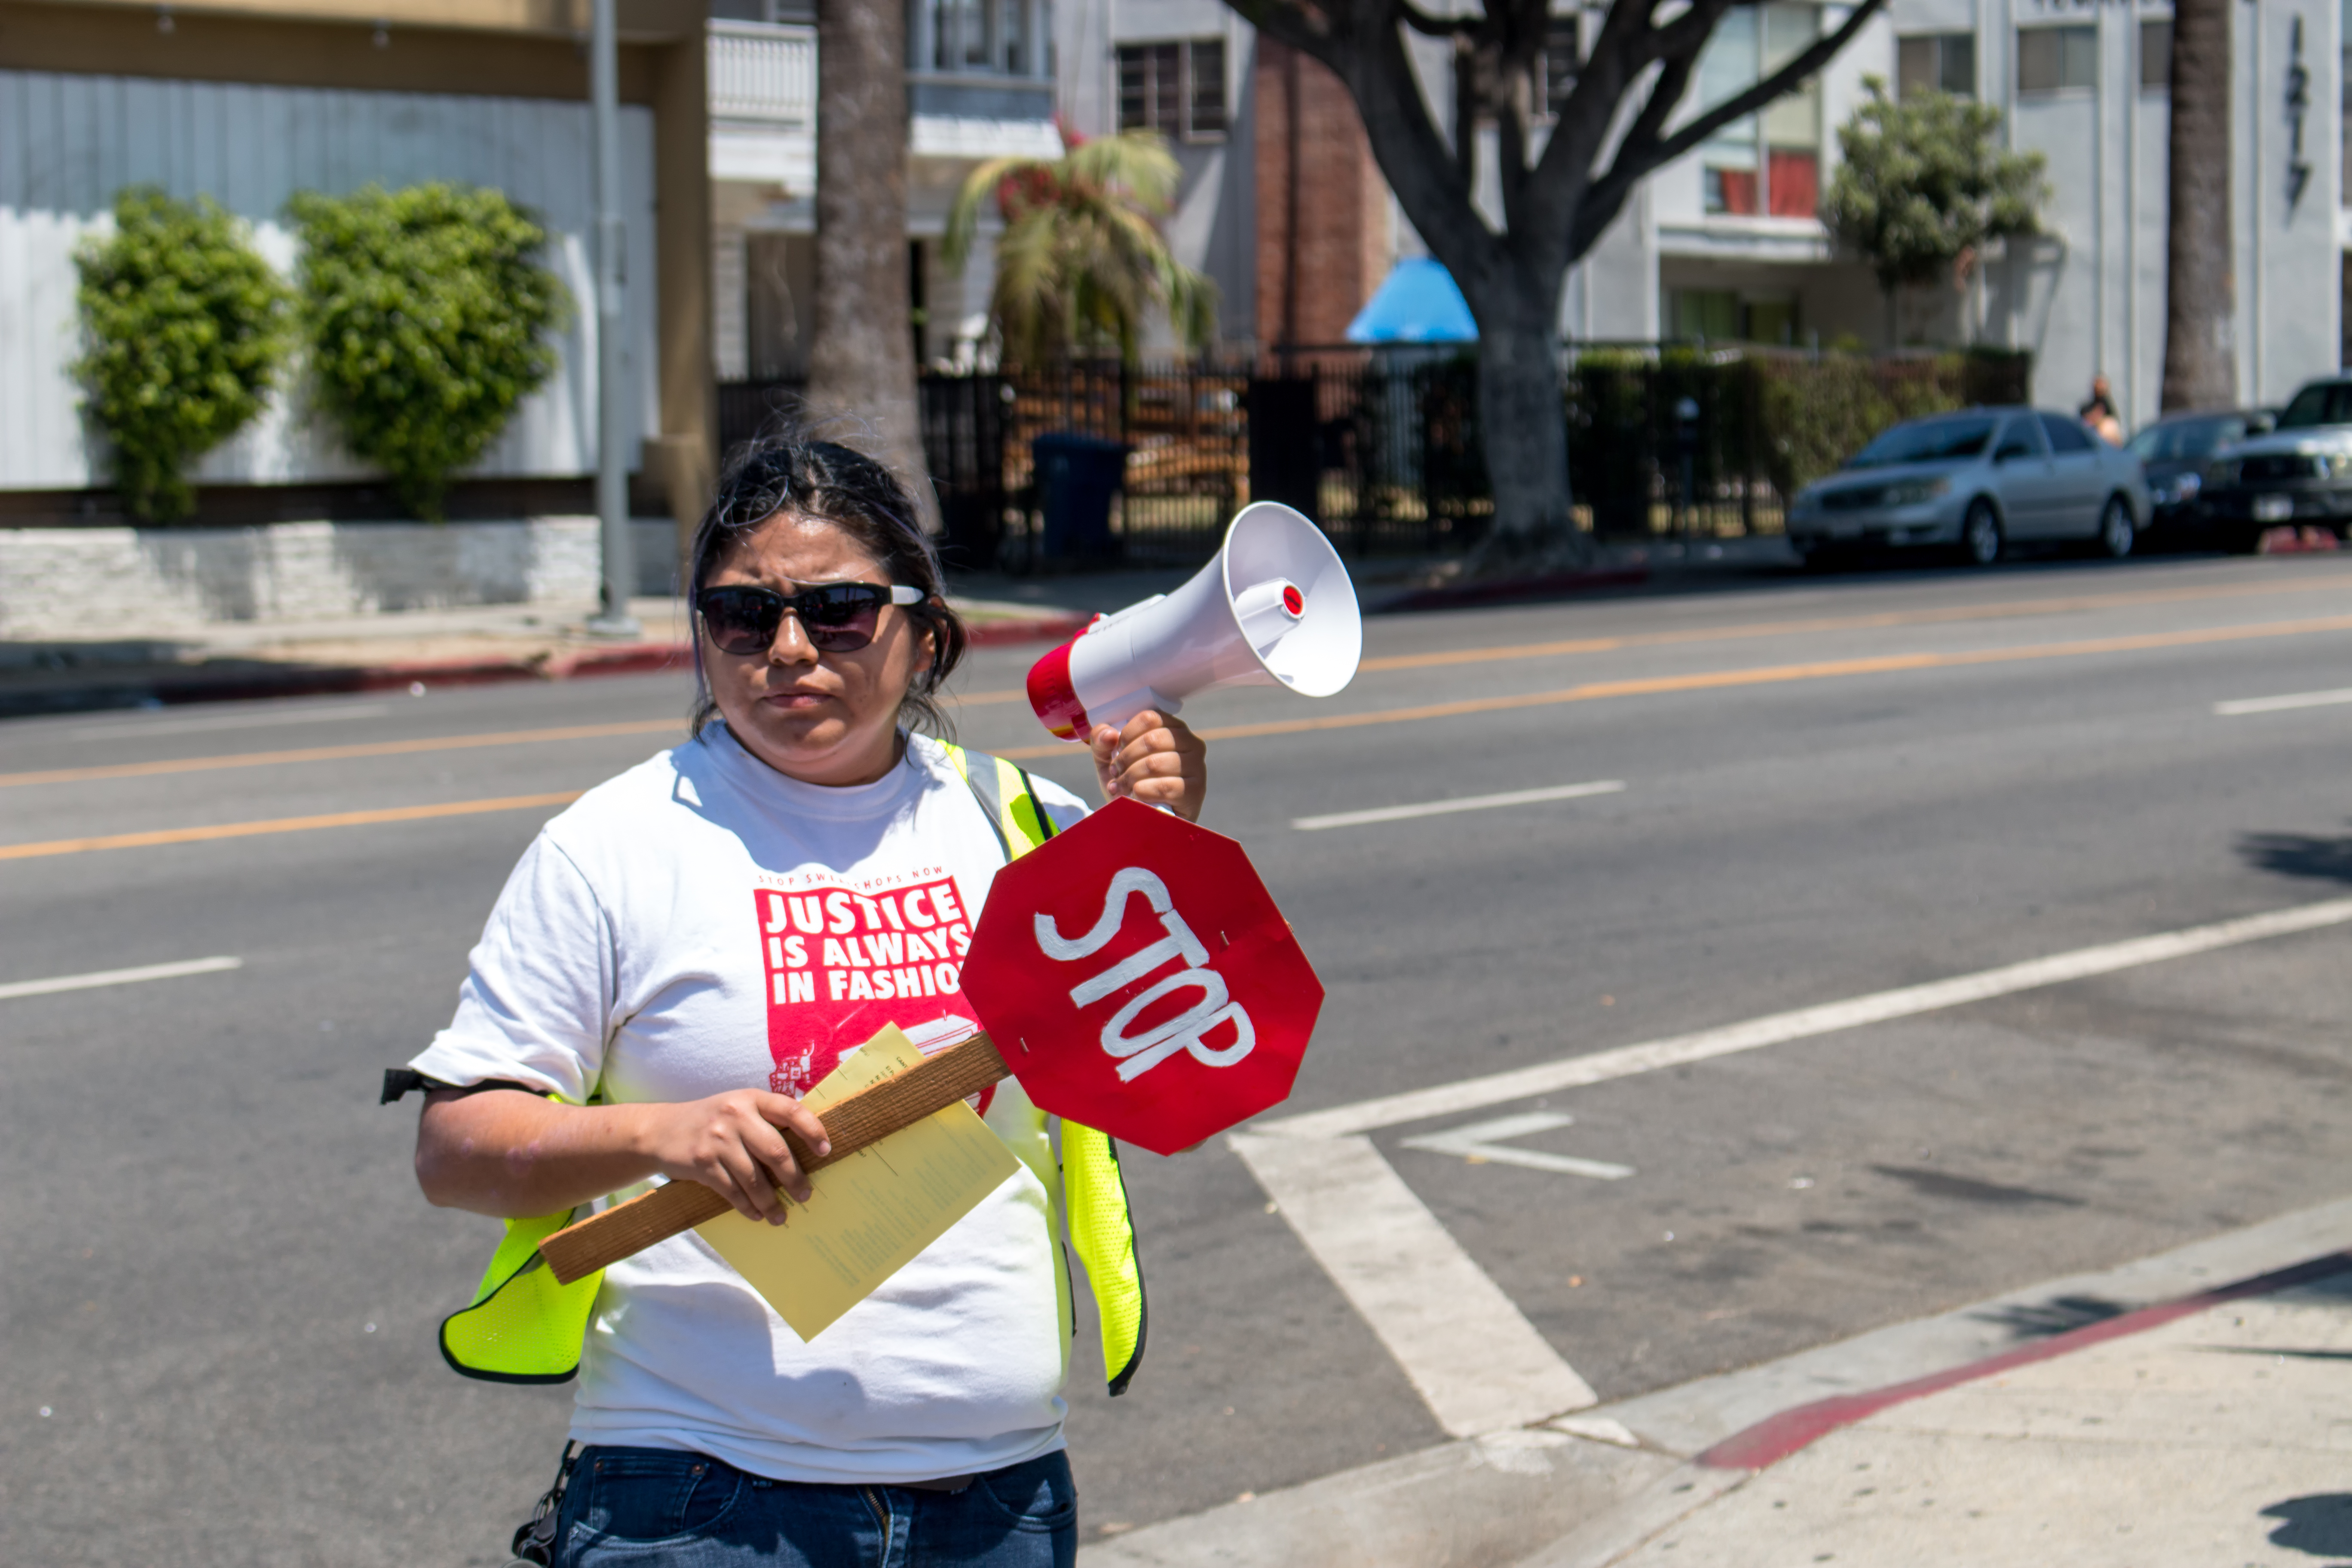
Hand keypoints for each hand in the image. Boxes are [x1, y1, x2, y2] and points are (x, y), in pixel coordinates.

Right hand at [635, 1090, 832, 1223]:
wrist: (660, 1130)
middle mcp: (735, 1114)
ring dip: (770, 1201)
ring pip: (753, 1177)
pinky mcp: (702, 1162)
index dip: (812, 1130)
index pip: (791, 1110)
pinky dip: (747, 1206)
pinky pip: (732, 1190)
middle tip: (805, 1194)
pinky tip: (756, 1214)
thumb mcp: (737, 1107)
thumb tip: (806, 1150)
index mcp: (751, 1098)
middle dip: (794, 1177)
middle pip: (775, 1151)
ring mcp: (717, 1139)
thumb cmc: (711, 1121)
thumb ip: (765, 1120)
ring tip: (780, 1216)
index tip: (825, 1151)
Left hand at [1092, 710, 1207, 821]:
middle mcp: (1191, 743)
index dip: (1127, 734)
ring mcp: (1197, 766)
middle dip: (1126, 758)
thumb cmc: (1128, 783)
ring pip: (1155, 763)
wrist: (1142, 819)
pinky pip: (1165, 786)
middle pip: (1152, 739)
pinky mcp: (1196, 791)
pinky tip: (1136, 796)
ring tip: (1121, 787)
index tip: (1117, 749)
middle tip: (1116, 772)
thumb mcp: (1109, 759)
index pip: (1150, 718)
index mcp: (1172, 728)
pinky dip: (1144, 791)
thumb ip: (1101, 740)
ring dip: (1130, 777)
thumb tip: (1109, 734)